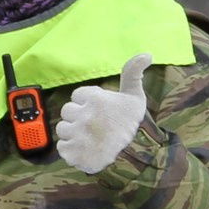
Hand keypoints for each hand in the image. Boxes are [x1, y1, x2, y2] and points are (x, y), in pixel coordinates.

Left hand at [55, 54, 153, 173]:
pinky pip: (62, 147)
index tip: (97, 110)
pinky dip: (70, 149)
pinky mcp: (72, 151)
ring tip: (88, 137)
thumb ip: (133, 73)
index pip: (77, 95)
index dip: (86, 103)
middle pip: (67, 111)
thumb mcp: (135, 96)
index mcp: (94, 98)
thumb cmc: (130, 122)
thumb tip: (147, 53)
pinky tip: (84, 148)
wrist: (134, 154)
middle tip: (92, 125)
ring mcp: (76, 134)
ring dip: (72, 133)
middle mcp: (83, 114)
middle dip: (77, 117)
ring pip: (63, 129)